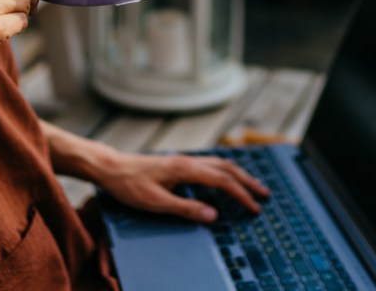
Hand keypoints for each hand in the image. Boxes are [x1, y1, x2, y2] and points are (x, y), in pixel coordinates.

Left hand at [98, 152, 270, 222]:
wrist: (110, 167)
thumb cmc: (129, 185)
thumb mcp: (156, 202)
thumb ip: (186, 209)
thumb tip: (214, 215)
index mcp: (186, 169)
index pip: (223, 181)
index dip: (241, 194)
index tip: (255, 208)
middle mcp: (189, 161)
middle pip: (227, 168)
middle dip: (248, 181)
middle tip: (265, 195)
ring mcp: (184, 160)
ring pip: (220, 164)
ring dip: (238, 175)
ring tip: (252, 186)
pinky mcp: (179, 163)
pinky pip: (210, 164)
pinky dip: (225, 171)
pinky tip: (225, 179)